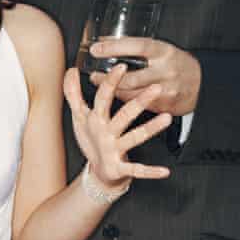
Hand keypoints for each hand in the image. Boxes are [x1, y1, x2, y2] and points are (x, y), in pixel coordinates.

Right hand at [64, 64, 171, 188]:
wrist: (97, 171)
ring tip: (168, 118)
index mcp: (96, 119)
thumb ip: (74, 93)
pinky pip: (137, 170)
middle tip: (156, 88)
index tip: (121, 66)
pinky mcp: (120, 168)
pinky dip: (150, 172)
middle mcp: (105, 133)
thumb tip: (70, 70)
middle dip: (139, 102)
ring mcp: (113, 150)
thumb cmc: (90, 139)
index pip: (103, 98)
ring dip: (151, 129)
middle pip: (123, 115)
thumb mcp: (78, 116)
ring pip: (134, 138)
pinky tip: (165, 171)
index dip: (111, 82)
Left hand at [89, 38, 200, 115]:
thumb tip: (105, 40)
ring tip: (99, 83)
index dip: (114, 47)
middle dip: (107, 78)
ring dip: (112, 90)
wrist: (202, 84)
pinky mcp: (165, 104)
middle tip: (94, 75)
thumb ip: (136, 46)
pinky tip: (115, 93)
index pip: (137, 46)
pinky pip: (138, 103)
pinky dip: (124, 98)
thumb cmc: (176, 63)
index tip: (95, 49)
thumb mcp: (161, 49)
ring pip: (131, 94)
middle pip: (130, 77)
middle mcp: (166, 70)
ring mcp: (166, 89)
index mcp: (164, 52)